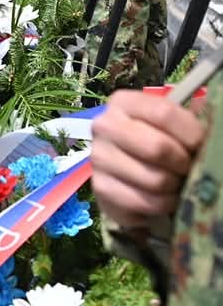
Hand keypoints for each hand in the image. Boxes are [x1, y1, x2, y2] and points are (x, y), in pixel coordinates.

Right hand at [91, 90, 206, 228]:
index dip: (191, 134)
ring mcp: (98, 157)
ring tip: (175, 182)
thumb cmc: (159, 142)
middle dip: (182, 163)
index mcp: (124, 102)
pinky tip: (162, 197)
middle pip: (157, 148)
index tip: (201, 146)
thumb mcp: (175, 125)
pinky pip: (145, 202)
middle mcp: (104, 126)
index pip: (164, 113)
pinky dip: (162, 205)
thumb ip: (193, 120)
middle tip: (187, 167)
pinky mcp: (100, 187)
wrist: (129, 171)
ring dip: (174, 187)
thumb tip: (215, 123)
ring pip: (154, 180)